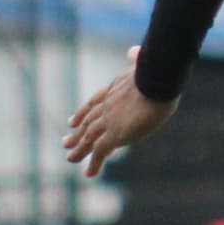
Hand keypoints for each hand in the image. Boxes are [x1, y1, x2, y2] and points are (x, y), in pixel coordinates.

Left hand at [65, 49, 176, 176]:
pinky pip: (100, 152)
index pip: (94, 102)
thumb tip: (134, 51)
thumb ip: (138, 59)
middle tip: (66, 142)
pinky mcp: (114, 135)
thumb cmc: (158, 71)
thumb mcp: (146, 64)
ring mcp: (109, 120)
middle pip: (87, 121)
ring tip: (70, 157)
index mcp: (115, 88)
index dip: (83, 112)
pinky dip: (94, 163)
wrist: (157, 81)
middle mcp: (108, 105)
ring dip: (79, 149)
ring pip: (89, 138)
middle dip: (77, 132)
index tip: (72, 120)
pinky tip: (89, 174)